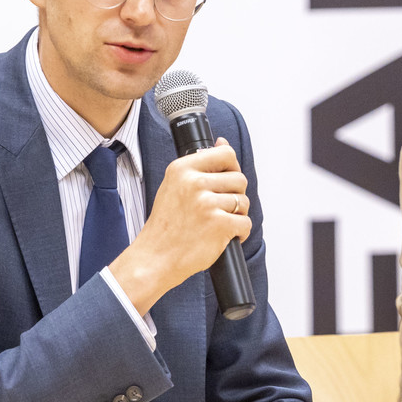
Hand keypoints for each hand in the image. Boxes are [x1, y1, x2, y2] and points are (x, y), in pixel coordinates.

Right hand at [109, 139, 249, 314]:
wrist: (155, 258)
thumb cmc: (166, 226)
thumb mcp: (174, 186)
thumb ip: (199, 166)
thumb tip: (223, 143)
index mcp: (182, 169)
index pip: (225, 154)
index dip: (232, 167)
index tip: (227, 177)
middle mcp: (195, 183)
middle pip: (239, 179)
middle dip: (235, 195)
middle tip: (219, 208)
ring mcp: (208, 204)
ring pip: (244, 202)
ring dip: (237, 215)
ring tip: (218, 224)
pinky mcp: (220, 224)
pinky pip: (245, 223)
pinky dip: (240, 233)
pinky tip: (225, 237)